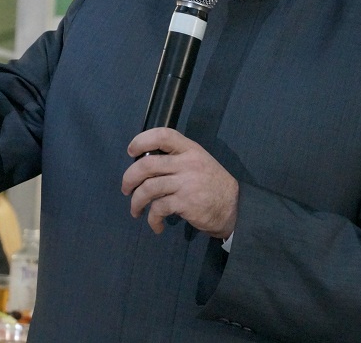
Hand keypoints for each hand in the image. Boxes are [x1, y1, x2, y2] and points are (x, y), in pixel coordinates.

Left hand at [122, 128, 237, 238]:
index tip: (132, 151)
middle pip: (147, 164)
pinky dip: (152, 219)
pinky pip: (158, 209)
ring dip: (136, 202)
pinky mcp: (185, 203)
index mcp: (190, 149)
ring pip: (148, 189)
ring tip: (136, 210)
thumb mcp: (199, 162)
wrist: (235, 208)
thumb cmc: (212, 184)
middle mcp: (187, 163)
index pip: (163, 135)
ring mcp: (186, 183)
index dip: (142, 140)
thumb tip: (145, 166)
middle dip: (129, 178)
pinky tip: (156, 224)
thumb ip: (177, 159)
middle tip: (126, 188)